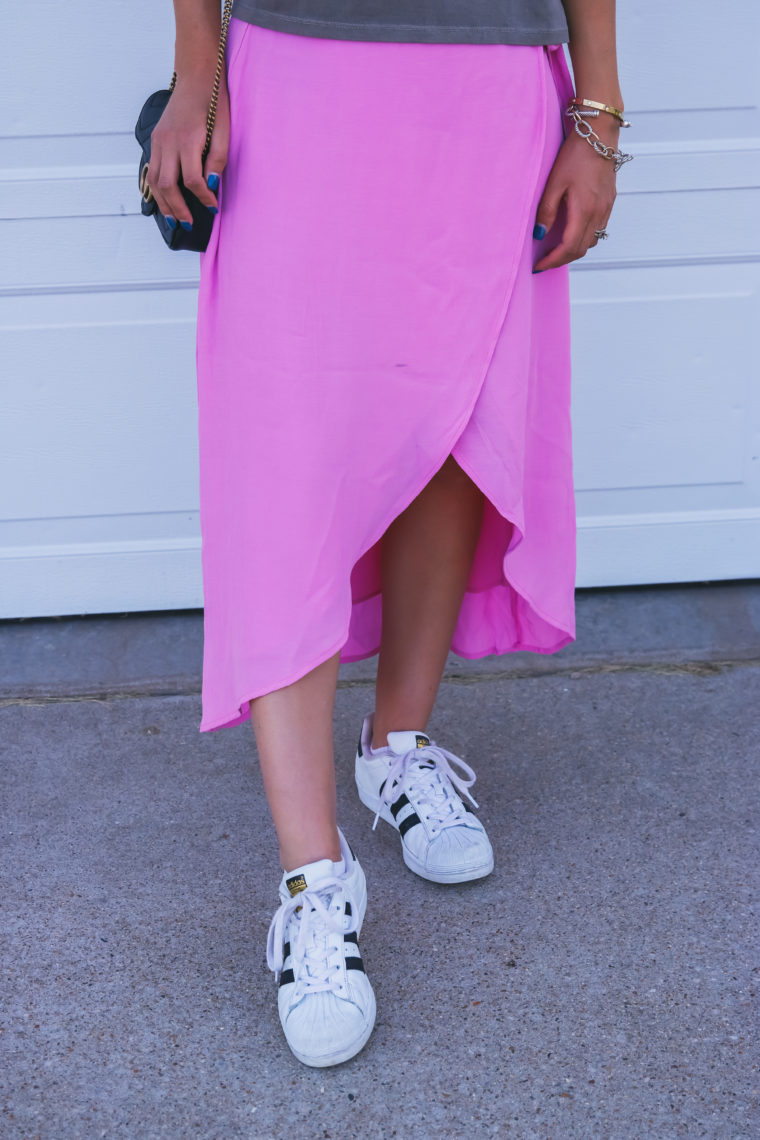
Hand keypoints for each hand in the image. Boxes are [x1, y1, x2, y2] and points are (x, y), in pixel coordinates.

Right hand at [146, 69, 229, 227]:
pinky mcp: (155, 140)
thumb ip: (217, 159)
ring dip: (163, 204)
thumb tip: (211, 185)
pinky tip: (164, 202)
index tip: (212, 208)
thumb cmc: (214, 104)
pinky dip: (156, 190)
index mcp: (188, 139)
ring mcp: (158, 141)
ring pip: (154, 181)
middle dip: (178, 209)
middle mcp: (169, 141)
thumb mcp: (223, 131)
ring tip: (173, 221)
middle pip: (168, 185)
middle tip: (189, 225)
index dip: (203, 197)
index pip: (193, 179)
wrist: (196, 78)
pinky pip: (151, 171)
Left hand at [532, 116, 618, 272]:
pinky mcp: (609, 201)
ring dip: (574, 251)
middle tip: (545, 262)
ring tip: (556, 250)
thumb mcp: (554, 182)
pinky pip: (598, 229)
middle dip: (561, 260)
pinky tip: (572, 233)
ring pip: (591, 241)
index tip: (538, 266)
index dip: (553, 261)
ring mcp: (606, 208)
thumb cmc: (575, 154)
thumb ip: (547, 211)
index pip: (569, 248)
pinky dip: (584, 238)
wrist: (600, 133)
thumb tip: (539, 235)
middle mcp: (599, 212)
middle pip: (581, 249)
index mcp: (584, 210)